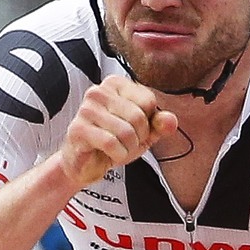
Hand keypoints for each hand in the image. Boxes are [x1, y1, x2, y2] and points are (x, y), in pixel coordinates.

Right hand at [60, 76, 178, 187]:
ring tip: (117, 149)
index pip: (148, 101)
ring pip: (126, 132)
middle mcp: (99, 92)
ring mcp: (86, 109)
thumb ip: (159, 125)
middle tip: (126, 144)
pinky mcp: (78, 129)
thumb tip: (171, 120)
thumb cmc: (113, 143)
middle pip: (138, 117)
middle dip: (138, 138)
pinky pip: (111, 143)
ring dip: (128, 149)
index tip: (135, 130)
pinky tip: (109, 154)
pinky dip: (117, 154)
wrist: (85, 164)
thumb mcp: (143, 133)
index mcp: (115, 85)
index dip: (148, 123)